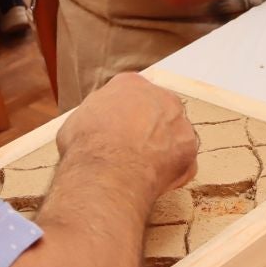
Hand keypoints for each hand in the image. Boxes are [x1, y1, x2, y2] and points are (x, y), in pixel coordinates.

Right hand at [57, 73, 198, 199]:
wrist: (106, 171)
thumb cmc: (87, 146)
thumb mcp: (76, 121)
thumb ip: (93, 118)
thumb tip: (92, 130)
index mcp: (130, 84)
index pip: (131, 94)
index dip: (124, 116)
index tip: (118, 131)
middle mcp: (160, 97)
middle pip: (158, 111)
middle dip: (148, 129)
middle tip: (132, 151)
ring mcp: (179, 122)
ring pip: (174, 135)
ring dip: (162, 150)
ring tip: (142, 170)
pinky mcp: (189, 149)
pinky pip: (182, 161)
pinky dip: (170, 172)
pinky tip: (152, 181)